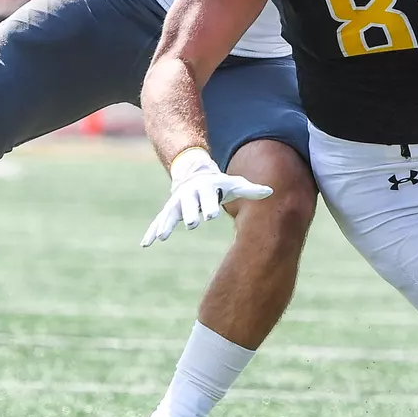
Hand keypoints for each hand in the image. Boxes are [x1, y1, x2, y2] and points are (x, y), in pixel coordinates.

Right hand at [142, 147, 272, 245]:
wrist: (193, 172)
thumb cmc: (218, 184)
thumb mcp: (233, 184)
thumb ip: (250, 190)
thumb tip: (271, 191)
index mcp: (205, 189)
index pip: (208, 198)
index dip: (209, 205)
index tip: (211, 214)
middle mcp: (189, 196)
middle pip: (189, 206)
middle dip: (190, 214)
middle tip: (192, 223)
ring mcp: (176, 203)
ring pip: (170, 215)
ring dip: (166, 225)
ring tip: (161, 237)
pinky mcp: (168, 211)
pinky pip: (158, 222)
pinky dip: (151, 231)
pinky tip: (146, 243)